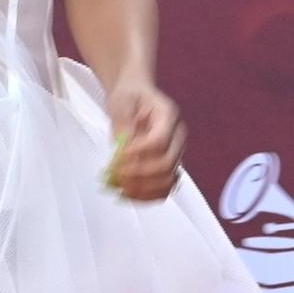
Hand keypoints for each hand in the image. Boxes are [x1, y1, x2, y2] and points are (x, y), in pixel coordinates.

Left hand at [103, 79, 185, 203]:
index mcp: (168, 116)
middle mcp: (177, 136)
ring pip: (168, 180)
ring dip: (143, 189)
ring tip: (120, 189)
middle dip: (139, 174)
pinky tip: (128, 195)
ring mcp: (175, 153)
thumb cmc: (129, 96)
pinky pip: (164, 188)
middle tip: (116, 174)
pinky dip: (148, 196)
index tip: (119, 155)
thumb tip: (124, 146)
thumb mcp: (121, 101)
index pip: (159, 140)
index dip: (139, 152)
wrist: (135, 97)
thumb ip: (123, 123)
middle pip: (167, 163)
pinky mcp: (168, 166)